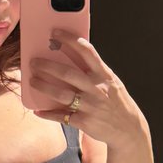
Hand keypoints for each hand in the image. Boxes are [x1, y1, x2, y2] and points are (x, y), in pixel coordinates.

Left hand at [30, 30, 147, 150]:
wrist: (129, 129)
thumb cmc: (116, 102)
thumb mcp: (112, 83)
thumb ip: (95, 71)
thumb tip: (71, 56)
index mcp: (104, 75)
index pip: (86, 51)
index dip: (69, 40)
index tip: (55, 33)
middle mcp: (97, 89)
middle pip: (67, 73)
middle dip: (47, 66)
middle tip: (34, 62)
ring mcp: (90, 106)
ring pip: (61, 94)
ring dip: (43, 86)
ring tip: (32, 81)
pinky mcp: (84, 122)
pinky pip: (61, 116)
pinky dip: (47, 113)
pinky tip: (37, 110)